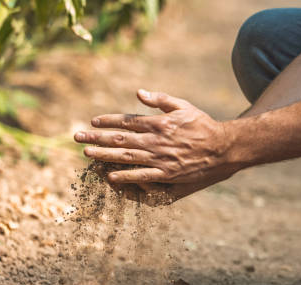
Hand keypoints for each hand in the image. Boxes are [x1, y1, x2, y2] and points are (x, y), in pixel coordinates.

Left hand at [74, 90, 241, 204]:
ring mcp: (161, 159)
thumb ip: (160, 99)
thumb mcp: (183, 106)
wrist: (223, 149)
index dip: (108, 121)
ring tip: (87, 155)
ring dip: (105, 156)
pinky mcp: (168, 175)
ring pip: (127, 157)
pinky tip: (110, 176)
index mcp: (160, 123)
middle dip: (97, 138)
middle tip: (77, 138)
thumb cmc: (203, 126)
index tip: (93, 122)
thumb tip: (138, 92)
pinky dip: (126, 176)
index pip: (127, 121)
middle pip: (121, 139)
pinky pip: (142, 176)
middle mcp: (157, 140)